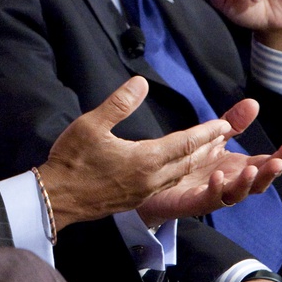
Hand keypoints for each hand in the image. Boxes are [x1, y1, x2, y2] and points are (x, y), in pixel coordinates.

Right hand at [39, 77, 246, 230]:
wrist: (56, 199)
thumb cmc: (72, 160)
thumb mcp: (91, 124)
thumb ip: (119, 103)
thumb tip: (141, 82)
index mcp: (145, 159)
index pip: (185, 143)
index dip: (206, 132)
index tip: (225, 124)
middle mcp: (150, 178)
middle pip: (188, 161)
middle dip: (208, 146)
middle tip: (225, 135)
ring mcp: (143, 192)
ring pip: (179, 174)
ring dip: (196, 161)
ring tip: (209, 150)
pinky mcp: (134, 199)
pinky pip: (167, 184)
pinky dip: (180, 172)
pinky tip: (177, 169)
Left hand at [136, 109, 281, 226]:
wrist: (155, 182)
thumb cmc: (189, 161)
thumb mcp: (214, 137)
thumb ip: (234, 122)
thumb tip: (254, 103)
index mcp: (237, 168)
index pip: (265, 164)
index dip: (280, 157)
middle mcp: (229, 183)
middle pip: (257, 182)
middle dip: (270, 173)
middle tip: (279, 162)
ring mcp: (213, 194)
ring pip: (236, 194)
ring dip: (246, 183)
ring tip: (253, 169)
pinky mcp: (192, 202)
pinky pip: (208, 199)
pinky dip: (216, 189)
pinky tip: (218, 176)